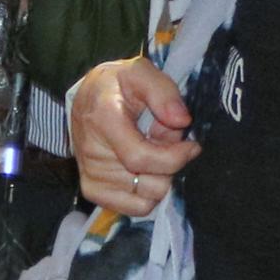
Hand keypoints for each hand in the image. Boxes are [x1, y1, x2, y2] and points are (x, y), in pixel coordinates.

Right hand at [70, 57, 194, 213]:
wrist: (86, 98)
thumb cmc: (117, 85)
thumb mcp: (140, 72)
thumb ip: (163, 92)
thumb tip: (182, 121)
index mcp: (103, 120)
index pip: (142, 159)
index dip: (175, 157)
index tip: (193, 146)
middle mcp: (92, 152)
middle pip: (151, 183)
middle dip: (169, 164)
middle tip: (163, 141)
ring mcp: (91, 175)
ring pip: (148, 197)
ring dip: (159, 177)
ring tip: (152, 152)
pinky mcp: (92, 191)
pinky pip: (136, 208)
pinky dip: (148, 193)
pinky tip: (145, 171)